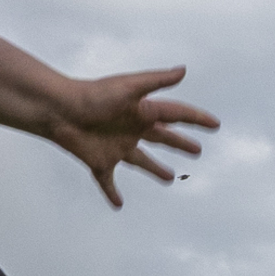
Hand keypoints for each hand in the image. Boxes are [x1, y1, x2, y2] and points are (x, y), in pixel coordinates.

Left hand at [42, 65, 219, 207]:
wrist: (59, 111)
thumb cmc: (92, 96)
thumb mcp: (129, 87)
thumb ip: (157, 81)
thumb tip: (183, 70)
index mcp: (143, 111)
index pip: (176, 115)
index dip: (196, 120)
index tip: (215, 125)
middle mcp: (133, 129)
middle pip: (163, 138)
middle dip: (181, 144)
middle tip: (197, 151)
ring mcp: (117, 147)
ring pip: (142, 161)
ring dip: (156, 170)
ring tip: (170, 178)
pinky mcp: (100, 162)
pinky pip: (108, 182)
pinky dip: (113, 193)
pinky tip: (119, 205)